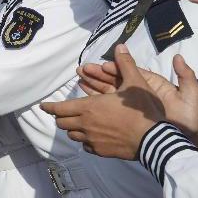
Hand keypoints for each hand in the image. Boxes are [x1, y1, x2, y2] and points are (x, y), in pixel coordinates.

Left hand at [41, 45, 192, 158]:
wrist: (154, 139)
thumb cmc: (142, 110)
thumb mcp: (135, 83)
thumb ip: (125, 64)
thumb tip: (120, 46)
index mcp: (89, 107)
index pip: (59, 108)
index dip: (49, 107)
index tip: (43, 106)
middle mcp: (85, 124)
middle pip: (62, 123)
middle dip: (60, 117)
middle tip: (62, 113)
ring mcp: (91, 139)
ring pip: (72, 135)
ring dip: (72, 129)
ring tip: (77, 124)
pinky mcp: (100, 151)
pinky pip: (86, 146)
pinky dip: (85, 141)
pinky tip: (92, 137)